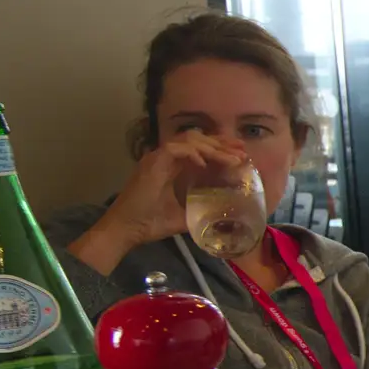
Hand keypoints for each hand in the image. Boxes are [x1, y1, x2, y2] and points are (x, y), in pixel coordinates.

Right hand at [97, 131, 245, 248]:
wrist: (126, 230)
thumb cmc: (150, 223)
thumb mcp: (184, 216)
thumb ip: (200, 209)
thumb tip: (221, 214)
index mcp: (171, 166)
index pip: (198, 148)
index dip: (219, 148)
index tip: (239, 154)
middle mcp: (164, 157)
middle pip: (196, 138)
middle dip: (221, 143)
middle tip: (241, 150)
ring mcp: (157, 158)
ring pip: (188, 140)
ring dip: (212, 147)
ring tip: (230, 158)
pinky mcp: (151, 163)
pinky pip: (174, 149)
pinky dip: (191, 153)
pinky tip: (204, 164)